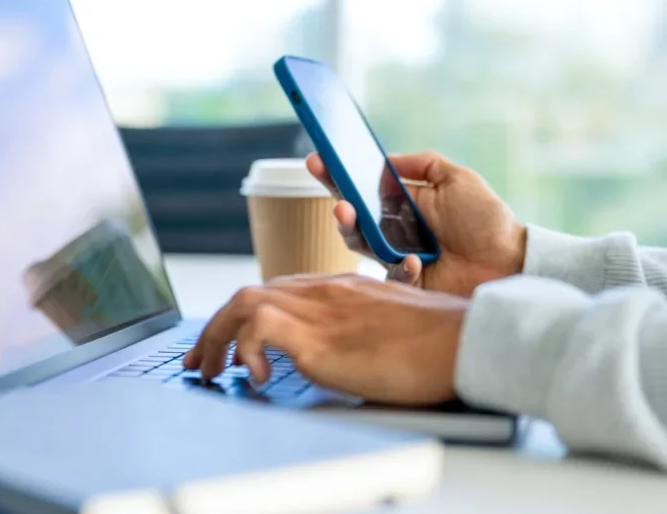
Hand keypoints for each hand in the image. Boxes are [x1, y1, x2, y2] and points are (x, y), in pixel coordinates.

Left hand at [183, 274, 467, 405]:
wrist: (466, 341)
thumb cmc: (440, 343)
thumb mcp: (390, 328)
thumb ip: (360, 331)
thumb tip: (343, 356)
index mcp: (340, 288)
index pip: (275, 290)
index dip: (243, 316)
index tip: (228, 343)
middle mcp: (323, 293)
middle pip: (250, 293)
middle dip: (214, 327)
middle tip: (200, 360)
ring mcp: (320, 311)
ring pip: (243, 303)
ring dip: (215, 337)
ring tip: (210, 371)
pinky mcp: (321, 338)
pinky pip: (259, 327)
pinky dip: (244, 349)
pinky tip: (256, 377)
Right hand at [305, 152, 525, 296]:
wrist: (509, 262)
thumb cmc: (486, 220)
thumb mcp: (457, 179)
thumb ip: (422, 164)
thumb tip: (387, 158)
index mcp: (403, 204)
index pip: (362, 188)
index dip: (338, 175)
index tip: (319, 160)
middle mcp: (394, 230)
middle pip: (353, 217)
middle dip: (339, 204)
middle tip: (337, 198)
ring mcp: (396, 258)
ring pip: (359, 245)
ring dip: (352, 230)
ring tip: (350, 215)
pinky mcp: (405, 285)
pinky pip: (389, 276)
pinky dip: (400, 268)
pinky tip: (415, 261)